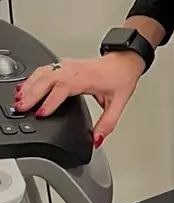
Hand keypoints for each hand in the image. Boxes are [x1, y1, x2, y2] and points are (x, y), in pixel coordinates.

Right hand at [15, 52, 144, 146]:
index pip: (64, 88)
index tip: (41, 113)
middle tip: (22, 108)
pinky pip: (45, 70)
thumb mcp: (118, 104)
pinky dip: (32, 78)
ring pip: (43, 73)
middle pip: (48, 79)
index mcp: (87, 79)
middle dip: (33, 94)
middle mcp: (75, 70)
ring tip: (20, 100)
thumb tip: (97, 140)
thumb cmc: (120, 79)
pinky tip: (25, 87)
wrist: (124, 62)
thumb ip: (107, 124)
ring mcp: (68, 66)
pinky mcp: (65, 65)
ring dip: (30, 85)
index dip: (51, 101)